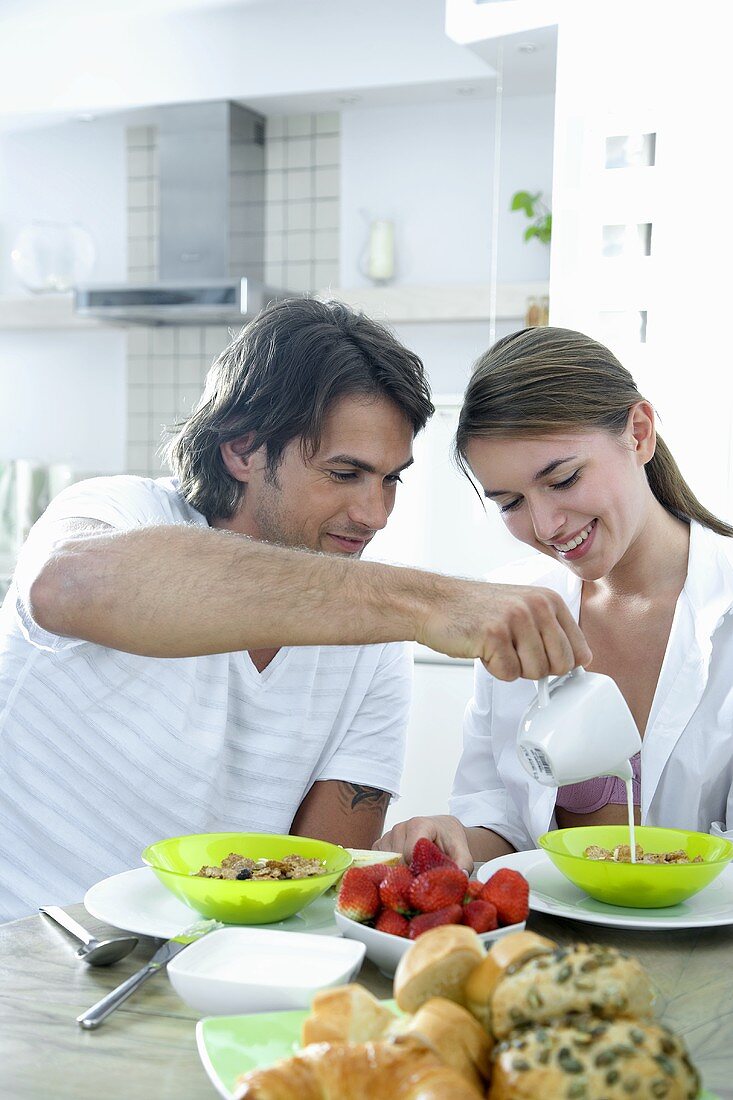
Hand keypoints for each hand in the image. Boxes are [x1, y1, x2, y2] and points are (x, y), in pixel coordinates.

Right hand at [375, 815, 473, 873]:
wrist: (443, 829)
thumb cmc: (451, 842)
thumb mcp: (463, 854)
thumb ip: (463, 866)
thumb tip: (458, 877)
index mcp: (419, 824)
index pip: (409, 853)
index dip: (418, 870)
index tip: (427, 878)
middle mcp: (401, 826)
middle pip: (398, 859)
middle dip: (408, 873)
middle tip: (421, 880)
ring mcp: (389, 834)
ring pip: (387, 862)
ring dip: (399, 872)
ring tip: (414, 874)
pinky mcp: (382, 843)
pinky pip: (379, 861)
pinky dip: (388, 869)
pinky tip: (403, 871)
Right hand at [417, 581, 591, 681]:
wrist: (435, 603)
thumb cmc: (477, 611)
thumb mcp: (523, 609)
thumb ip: (552, 631)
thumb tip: (581, 661)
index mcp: (550, 600)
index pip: (579, 651)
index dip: (558, 664)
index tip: (537, 656)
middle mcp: (538, 605)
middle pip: (561, 665)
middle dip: (537, 668)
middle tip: (513, 652)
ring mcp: (517, 618)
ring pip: (536, 672)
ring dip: (513, 668)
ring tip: (496, 646)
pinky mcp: (494, 634)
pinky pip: (508, 674)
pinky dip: (494, 669)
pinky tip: (482, 648)